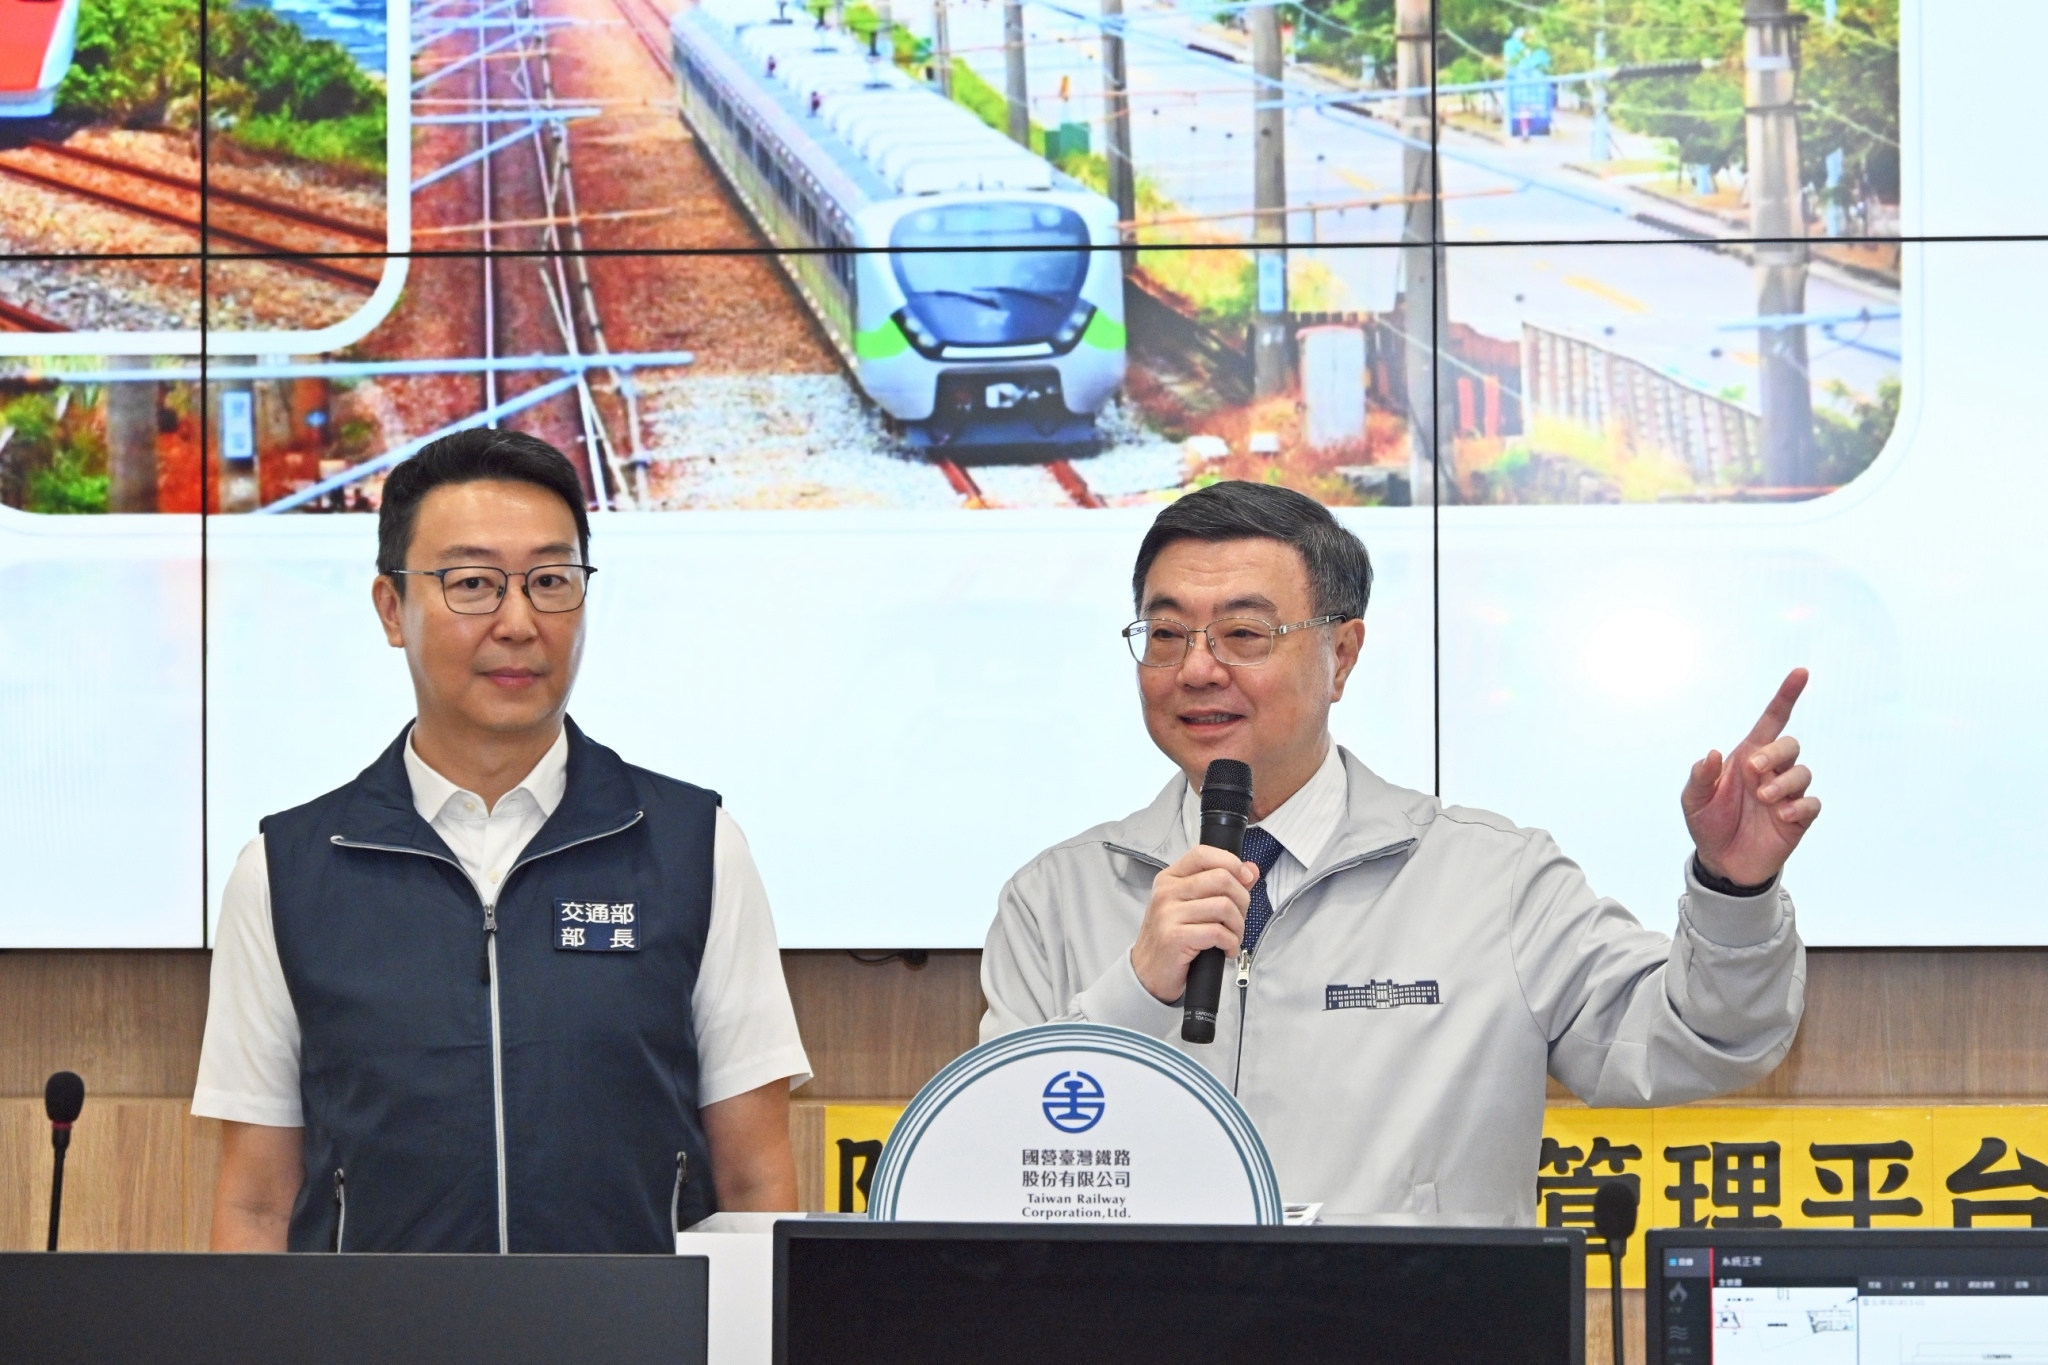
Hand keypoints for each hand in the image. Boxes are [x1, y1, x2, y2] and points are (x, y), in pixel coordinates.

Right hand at [1130, 844, 1257, 1004]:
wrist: (1147, 973)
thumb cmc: (1173, 938)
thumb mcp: (1193, 906)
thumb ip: (1222, 886)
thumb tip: (1251, 870)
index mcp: (1170, 878)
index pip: (1203, 854)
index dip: (1231, 862)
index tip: (1246, 879)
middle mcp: (1167, 892)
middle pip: (1221, 878)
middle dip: (1242, 900)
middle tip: (1238, 918)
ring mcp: (1168, 914)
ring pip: (1224, 906)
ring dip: (1238, 925)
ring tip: (1233, 936)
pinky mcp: (1175, 937)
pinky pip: (1218, 932)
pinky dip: (1231, 942)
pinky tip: (1226, 949)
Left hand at [1682, 667, 1820, 888]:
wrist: (1722, 862)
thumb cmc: (1709, 824)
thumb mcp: (1693, 801)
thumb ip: (1700, 777)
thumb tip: (1713, 753)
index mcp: (1746, 757)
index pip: (1771, 720)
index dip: (1786, 696)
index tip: (1801, 672)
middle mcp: (1771, 771)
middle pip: (1790, 744)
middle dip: (1775, 753)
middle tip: (1753, 772)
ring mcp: (1787, 793)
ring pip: (1803, 772)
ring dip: (1784, 782)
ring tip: (1764, 799)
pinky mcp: (1798, 817)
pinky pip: (1812, 803)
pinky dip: (1799, 805)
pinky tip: (1781, 815)